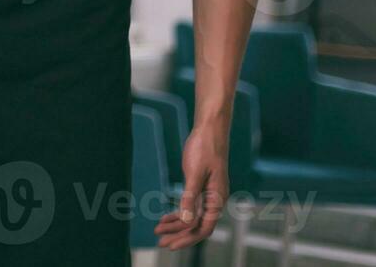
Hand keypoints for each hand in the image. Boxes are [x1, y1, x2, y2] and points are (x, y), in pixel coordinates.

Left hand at [154, 124, 227, 250]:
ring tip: (158, 231)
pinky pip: (189, 206)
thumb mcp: (194, 174)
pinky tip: (164, 217)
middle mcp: (215, 200)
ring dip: (176, 225)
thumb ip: (190, 198)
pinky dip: (177, 213)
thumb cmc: (204, 149)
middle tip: (159, 243)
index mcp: (217, 199)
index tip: (171, 245)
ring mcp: (208, 195)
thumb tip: (186, 221)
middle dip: (179, 235)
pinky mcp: (200, 187)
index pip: (203, 228)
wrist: (209, 130)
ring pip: (192, 217)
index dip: (187, 238)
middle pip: (196, 226)